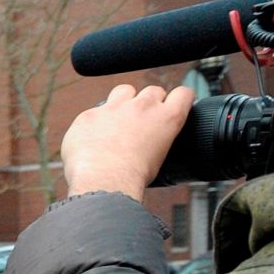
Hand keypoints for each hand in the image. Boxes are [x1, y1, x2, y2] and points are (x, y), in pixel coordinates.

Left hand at [60, 83, 195, 201]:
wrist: (103, 181)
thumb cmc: (132, 177)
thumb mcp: (160, 158)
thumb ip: (159, 140)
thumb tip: (152, 143)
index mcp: (167, 118)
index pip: (183, 94)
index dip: (180, 99)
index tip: (175, 104)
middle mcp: (142, 106)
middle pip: (153, 91)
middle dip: (150, 102)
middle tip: (143, 121)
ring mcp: (114, 107)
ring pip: (123, 91)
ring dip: (124, 101)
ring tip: (118, 122)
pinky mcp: (89, 114)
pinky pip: (94, 112)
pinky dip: (95, 123)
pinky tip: (93, 139)